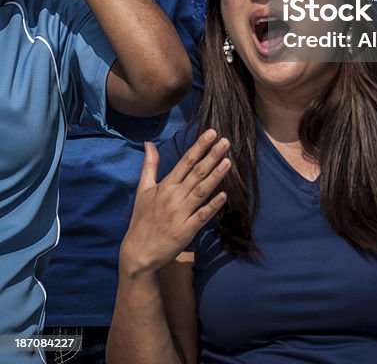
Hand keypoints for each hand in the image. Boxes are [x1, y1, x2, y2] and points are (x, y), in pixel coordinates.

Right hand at [120, 131, 229, 274]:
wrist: (138, 253)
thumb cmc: (142, 219)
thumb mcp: (143, 190)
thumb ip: (150, 166)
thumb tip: (149, 144)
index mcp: (165, 186)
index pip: (185, 161)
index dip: (199, 146)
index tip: (211, 133)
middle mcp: (174, 197)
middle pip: (196, 173)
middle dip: (211, 156)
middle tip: (225, 141)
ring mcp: (180, 214)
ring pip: (201, 191)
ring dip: (215, 176)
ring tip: (228, 161)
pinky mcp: (186, 231)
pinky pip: (202, 216)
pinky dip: (212, 206)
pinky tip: (224, 195)